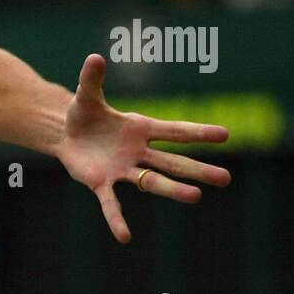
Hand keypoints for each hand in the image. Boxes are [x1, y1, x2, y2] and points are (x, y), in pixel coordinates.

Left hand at [54, 54, 230, 243]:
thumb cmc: (84, 114)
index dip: (198, 132)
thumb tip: (95, 57)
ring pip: (152, 181)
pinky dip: (116, 219)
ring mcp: (123, 169)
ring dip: (172, 190)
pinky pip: (111, 203)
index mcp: (141, 128)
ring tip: (196, 197)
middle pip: (173, 162)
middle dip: (197, 169)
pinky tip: (124, 237)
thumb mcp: (85, 96)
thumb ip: (91, 79)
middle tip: (226, 179)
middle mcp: (138, 151)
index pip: (175, 131)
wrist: (67, 135)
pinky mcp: (102, 183)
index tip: (225, 135)